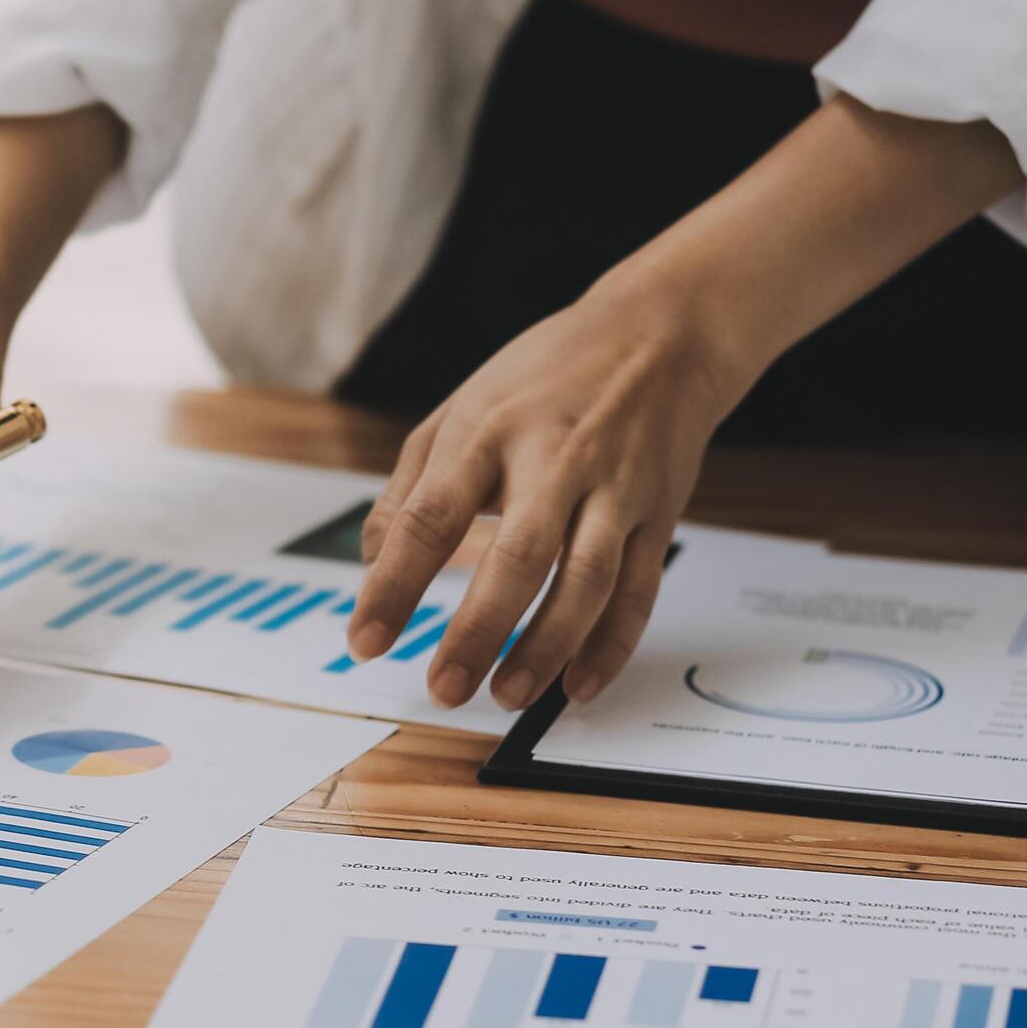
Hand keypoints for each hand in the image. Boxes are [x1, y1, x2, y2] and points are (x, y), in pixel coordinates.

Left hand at [346, 270, 754, 711]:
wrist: (661, 332)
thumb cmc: (547, 375)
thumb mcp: (460, 408)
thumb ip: (410, 486)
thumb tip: (372, 561)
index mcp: (487, 431)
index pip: (429, 518)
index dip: (393, 585)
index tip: (365, 640)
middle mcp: (553, 459)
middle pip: (515, 556)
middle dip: (478, 631)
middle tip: (443, 687)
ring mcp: (613, 487)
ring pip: (584, 580)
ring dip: (546, 647)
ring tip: (506, 695)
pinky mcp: (658, 511)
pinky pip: (637, 589)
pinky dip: (611, 644)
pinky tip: (578, 684)